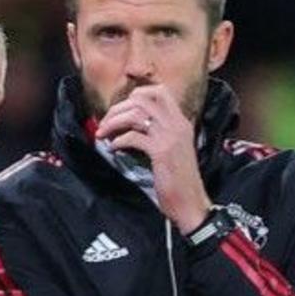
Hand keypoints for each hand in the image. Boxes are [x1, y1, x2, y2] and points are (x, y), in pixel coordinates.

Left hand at [95, 84, 211, 232]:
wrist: (191, 203)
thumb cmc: (178, 181)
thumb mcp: (172, 150)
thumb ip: (159, 134)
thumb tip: (132, 126)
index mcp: (181, 122)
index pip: (160, 92)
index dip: (136, 95)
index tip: (121, 109)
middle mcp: (177, 124)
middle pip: (142, 98)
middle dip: (118, 108)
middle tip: (105, 123)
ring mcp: (170, 137)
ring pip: (136, 114)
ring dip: (114, 122)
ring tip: (103, 134)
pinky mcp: (161, 152)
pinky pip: (134, 136)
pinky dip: (119, 140)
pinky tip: (113, 149)